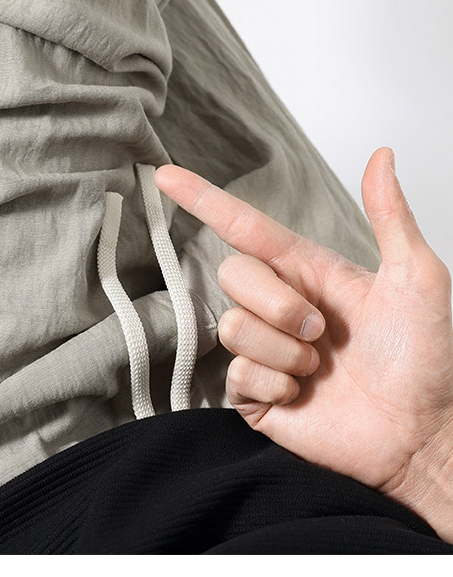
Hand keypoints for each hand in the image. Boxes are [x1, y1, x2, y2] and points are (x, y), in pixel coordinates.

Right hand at [155, 148, 452, 539]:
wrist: (421, 435)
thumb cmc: (426, 360)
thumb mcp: (418, 279)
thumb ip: (392, 216)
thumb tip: (382, 156)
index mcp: (306, 271)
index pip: (243, 225)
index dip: (203, 199)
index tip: (166, 175)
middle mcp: (279, 305)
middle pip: (232, 274)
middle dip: (277, 303)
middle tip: (320, 332)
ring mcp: (265, 349)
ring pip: (232, 326)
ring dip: (284, 350)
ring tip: (319, 367)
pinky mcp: (256, 392)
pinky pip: (236, 374)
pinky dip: (275, 383)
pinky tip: (303, 393)